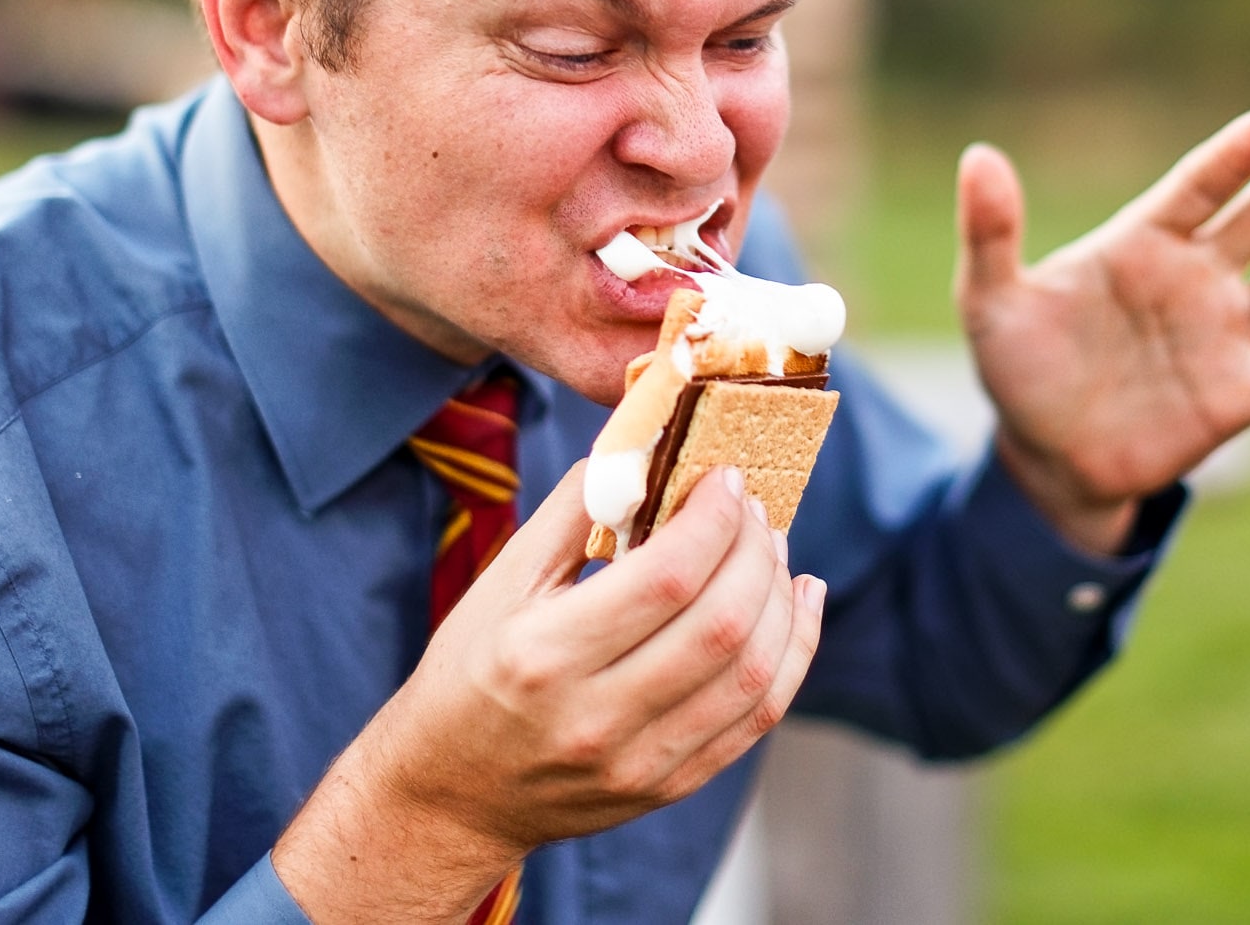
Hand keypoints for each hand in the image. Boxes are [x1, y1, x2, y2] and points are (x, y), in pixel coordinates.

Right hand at [271, 460, 825, 923]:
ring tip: (774, 548)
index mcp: (544, 655)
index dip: (713, 520)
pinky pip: (757, 720)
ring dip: (781, 598)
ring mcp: (639, 763)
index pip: (665, 579)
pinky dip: (793, 655)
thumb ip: (571, 515)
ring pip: (752, 674)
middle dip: (755, 550)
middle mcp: (596, 717)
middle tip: (756, 507)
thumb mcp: (499, 586)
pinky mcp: (670, 787)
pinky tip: (798, 604)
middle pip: (721, 624)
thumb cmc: (468, 676)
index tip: (728, 477)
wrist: (451, 798)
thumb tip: (642, 452)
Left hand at [957, 109, 1249, 555]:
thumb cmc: (1018, 362)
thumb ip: (991, 231)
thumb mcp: (990, 299)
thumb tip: (978, 156)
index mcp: (1142, 242)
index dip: (1231, 158)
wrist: (1044, 451)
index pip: (1195, 188)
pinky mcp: (1240, 397)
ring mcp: (1225, 335)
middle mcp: (1196, 277)